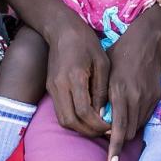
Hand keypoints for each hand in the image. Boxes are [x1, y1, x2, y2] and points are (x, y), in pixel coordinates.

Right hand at [44, 18, 111, 137]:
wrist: (61, 29)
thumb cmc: (86, 42)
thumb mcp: (102, 63)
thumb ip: (102, 89)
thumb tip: (103, 113)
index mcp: (74, 78)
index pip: (83, 112)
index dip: (97, 124)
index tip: (110, 126)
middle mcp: (60, 86)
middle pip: (70, 121)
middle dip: (88, 131)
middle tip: (104, 130)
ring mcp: (52, 88)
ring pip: (63, 120)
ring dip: (79, 128)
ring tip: (96, 126)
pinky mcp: (50, 89)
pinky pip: (60, 112)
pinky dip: (73, 120)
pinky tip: (86, 117)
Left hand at [103, 17, 160, 160]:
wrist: (147, 39)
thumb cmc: (120, 52)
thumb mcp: (105, 71)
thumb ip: (101, 95)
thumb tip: (97, 117)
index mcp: (119, 91)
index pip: (117, 129)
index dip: (115, 147)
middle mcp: (135, 97)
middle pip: (128, 132)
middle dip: (119, 138)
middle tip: (108, 134)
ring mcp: (148, 97)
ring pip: (137, 126)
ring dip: (128, 129)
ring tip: (117, 121)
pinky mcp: (157, 96)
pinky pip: (146, 116)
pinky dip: (137, 118)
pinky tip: (129, 109)